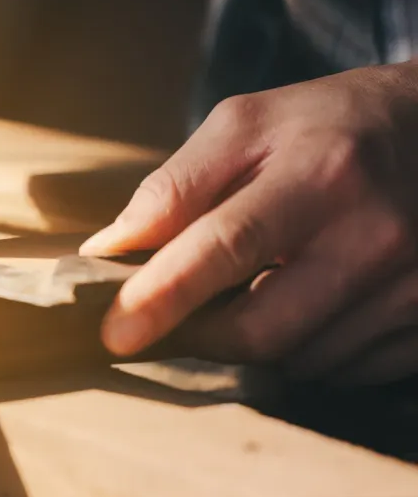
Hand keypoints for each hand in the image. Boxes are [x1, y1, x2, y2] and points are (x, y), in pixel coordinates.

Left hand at [80, 64, 417, 383]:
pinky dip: (309, 350)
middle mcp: (377, 235)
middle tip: (178, 312)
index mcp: (323, 173)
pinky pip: (348, 371)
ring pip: (302, 361)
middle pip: (262, 329)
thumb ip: (175, 186)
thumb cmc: (332, 124)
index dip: (164, 295)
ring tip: (263, 285)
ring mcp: (416, 286)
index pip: (226, 246)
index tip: (114, 334)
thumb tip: (108, 249)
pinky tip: (310, 301)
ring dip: (259, 339)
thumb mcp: (248, 125)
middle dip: (201, 333)